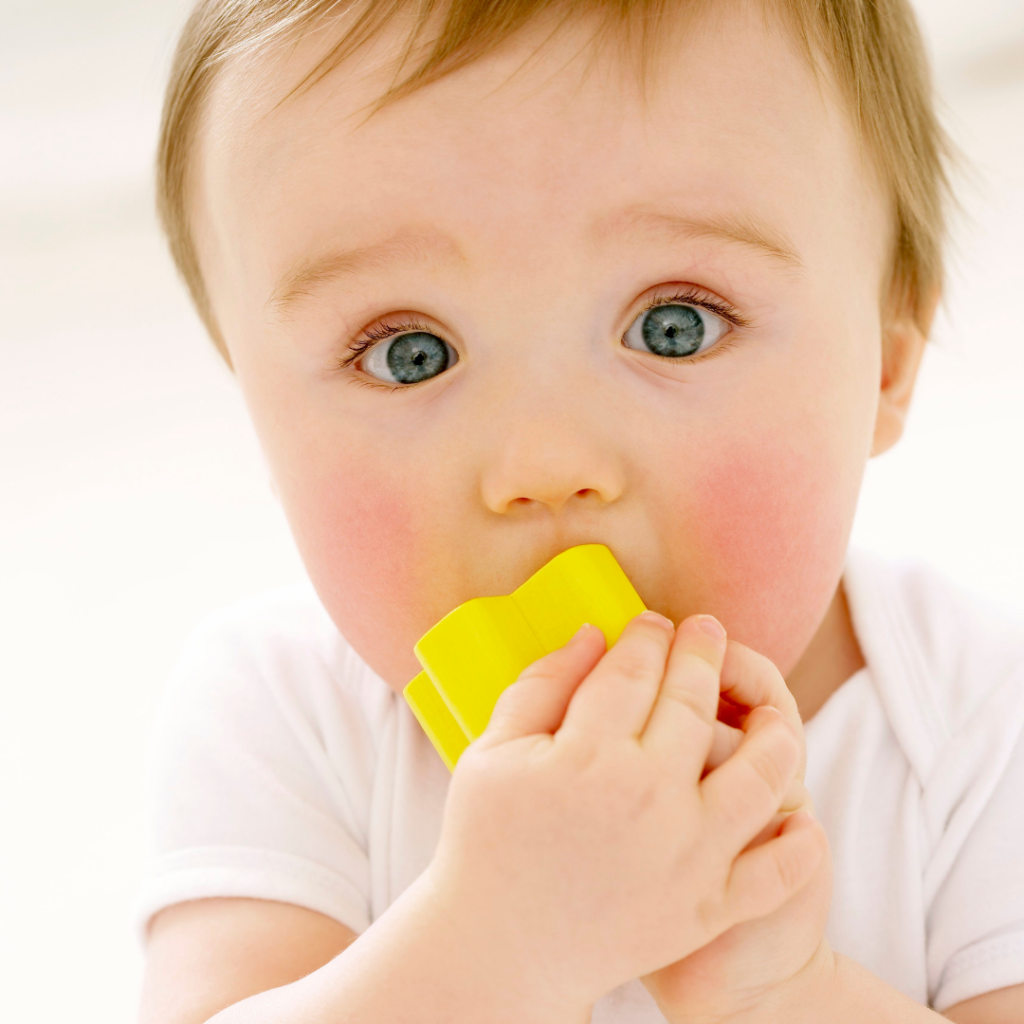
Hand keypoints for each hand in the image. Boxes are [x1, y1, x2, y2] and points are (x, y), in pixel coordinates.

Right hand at [421, 613, 826, 1015]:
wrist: (500, 951)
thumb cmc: (486, 845)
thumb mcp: (491, 755)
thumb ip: (539, 686)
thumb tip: (591, 635)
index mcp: (589, 756)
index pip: (633, 671)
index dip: (646, 635)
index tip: (653, 622)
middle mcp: (648, 796)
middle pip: (692, 703)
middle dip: (701, 654)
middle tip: (706, 629)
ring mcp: (686, 854)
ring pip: (758, 775)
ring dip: (773, 733)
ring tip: (774, 710)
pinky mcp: (706, 907)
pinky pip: (773, 873)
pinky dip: (796, 847)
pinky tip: (802, 818)